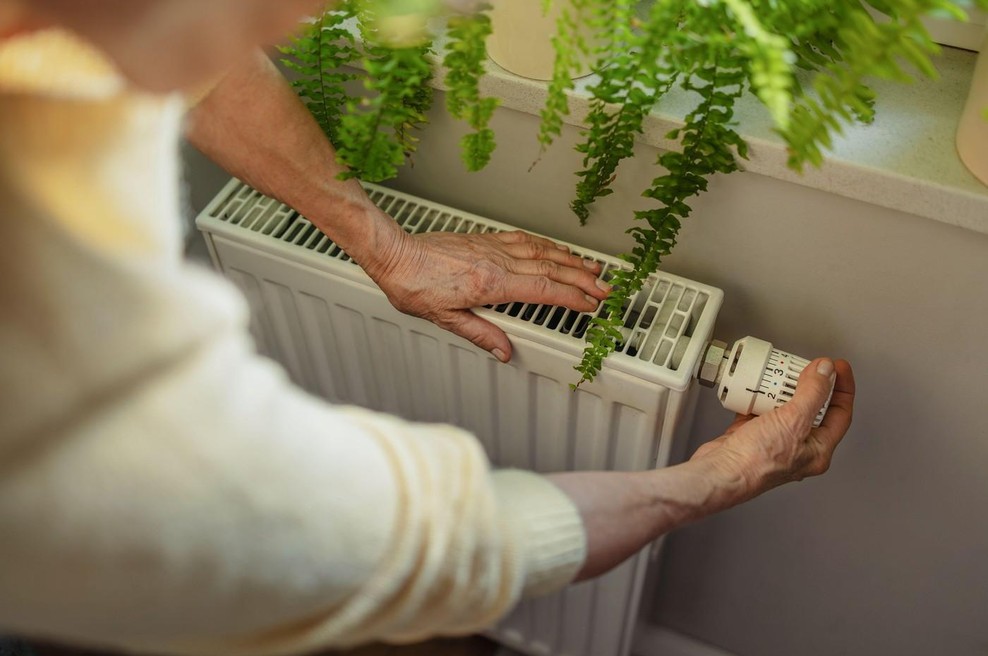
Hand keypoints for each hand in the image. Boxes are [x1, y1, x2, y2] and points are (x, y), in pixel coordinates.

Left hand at [365, 228, 610, 361]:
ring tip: (591, 267)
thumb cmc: (413, 285)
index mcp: (491, 284)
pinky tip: (554, 248)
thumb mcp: (445, 319)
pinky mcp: (484, 240)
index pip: (544, 290)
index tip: (591, 304)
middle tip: (604, 287)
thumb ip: (480, 333)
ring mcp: (492, 248)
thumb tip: (504, 351)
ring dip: (570, 259)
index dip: (572, 298)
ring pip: (542, 251)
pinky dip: (545, 244)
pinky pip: (523, 240)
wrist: (394, 255)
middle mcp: (497, 262)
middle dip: (582, 279)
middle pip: (551, 269)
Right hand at [690, 358, 854, 498]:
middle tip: (806, 366)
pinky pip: (761, 410)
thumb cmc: (756, 462)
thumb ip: (813, 393)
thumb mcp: (793, 421)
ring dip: (783, 390)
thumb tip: (825, 372)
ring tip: (780, 374)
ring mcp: (774, 441)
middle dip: (810, 385)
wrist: (720, 472)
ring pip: (786, 408)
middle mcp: (798, 447)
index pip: (840, 413)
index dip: (842, 387)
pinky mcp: (752, 436)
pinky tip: (755, 388)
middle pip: (813, 408)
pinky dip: (758, 398)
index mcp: (818, 449)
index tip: (837, 366)